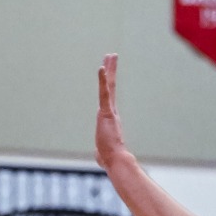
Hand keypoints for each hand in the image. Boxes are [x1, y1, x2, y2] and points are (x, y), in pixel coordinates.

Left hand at [95, 54, 128, 170]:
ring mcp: (109, 111)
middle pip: (110, 87)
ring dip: (109, 70)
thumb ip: (100, 151)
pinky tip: (101, 68)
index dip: (108, 84)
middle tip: (112, 56)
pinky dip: (103, 80)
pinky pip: (104, 93)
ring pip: (109, 86)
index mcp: (109, 118)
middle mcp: (110, 112)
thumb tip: (99, 158)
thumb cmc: (110, 159)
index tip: (108, 73)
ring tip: (110, 55)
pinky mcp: (106, 112)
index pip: (108, 97)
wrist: (116, 160)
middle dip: (111, 71)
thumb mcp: (101, 153)